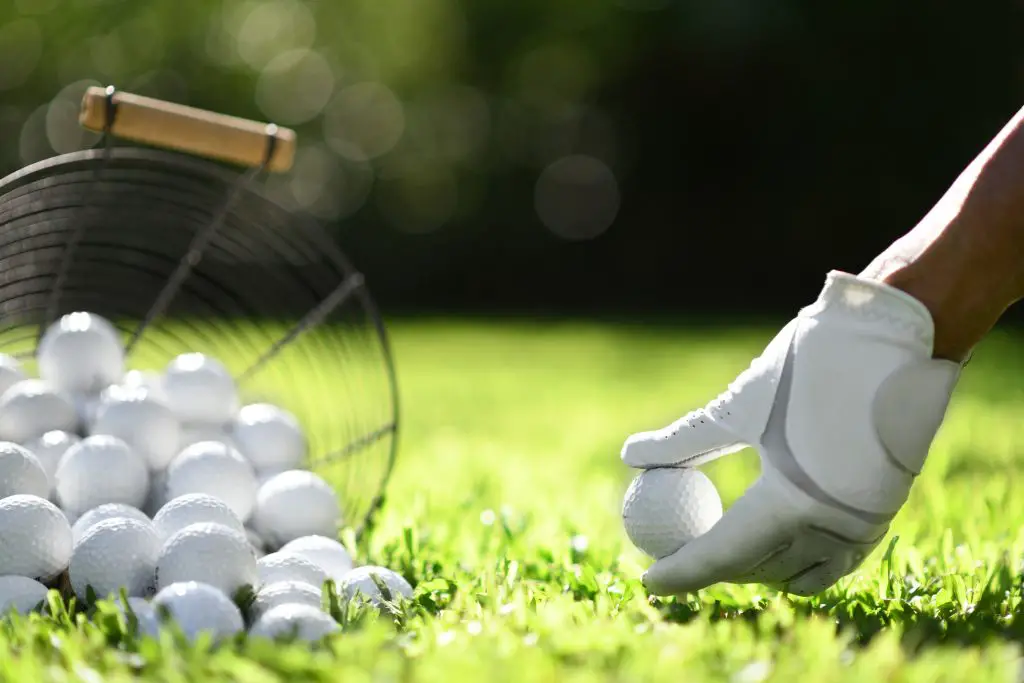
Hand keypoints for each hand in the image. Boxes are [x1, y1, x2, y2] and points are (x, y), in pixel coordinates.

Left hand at [621, 271, 965, 595]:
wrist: (894, 343)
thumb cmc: (808, 369)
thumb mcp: (738, 406)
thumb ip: (684, 440)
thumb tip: (631, 456)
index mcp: (791, 500)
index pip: (723, 554)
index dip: (682, 571)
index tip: (648, 580)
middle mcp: (830, 525)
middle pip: (757, 567)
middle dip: (713, 569)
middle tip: (677, 558)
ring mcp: (862, 525)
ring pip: (797, 571)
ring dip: (755, 568)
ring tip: (719, 553)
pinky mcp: (881, 514)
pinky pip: (834, 561)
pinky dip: (800, 564)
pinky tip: (776, 553)